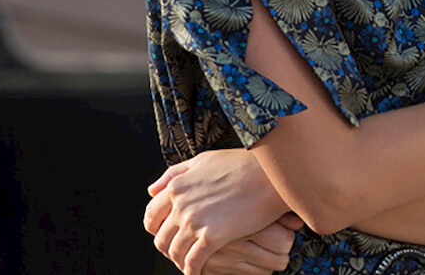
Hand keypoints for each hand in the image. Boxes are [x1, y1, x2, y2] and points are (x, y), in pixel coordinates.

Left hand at [144, 148, 289, 274]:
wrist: (273, 175)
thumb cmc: (243, 164)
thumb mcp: (203, 160)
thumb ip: (174, 174)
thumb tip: (151, 190)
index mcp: (176, 187)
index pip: (152, 215)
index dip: (156, 228)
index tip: (164, 233)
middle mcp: (180, 205)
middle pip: (161, 237)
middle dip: (167, 248)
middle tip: (178, 251)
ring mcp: (195, 222)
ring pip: (175, 252)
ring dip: (180, 260)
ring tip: (189, 263)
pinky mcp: (212, 237)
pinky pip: (194, 262)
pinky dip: (193, 269)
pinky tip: (199, 271)